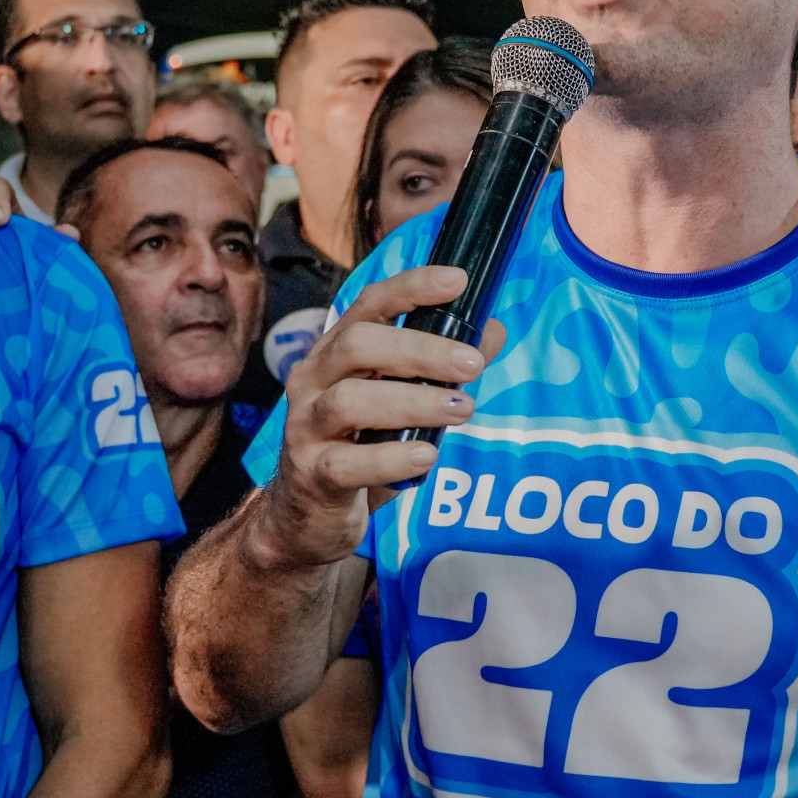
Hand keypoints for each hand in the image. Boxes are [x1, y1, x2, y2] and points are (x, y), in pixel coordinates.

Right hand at [256, 266, 504, 571]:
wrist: (307, 517)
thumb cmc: (360, 446)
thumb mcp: (401, 401)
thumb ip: (443, 367)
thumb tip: (492, 331)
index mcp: (337, 351)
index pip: (370, 304)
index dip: (412, 287)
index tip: (459, 280)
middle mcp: (314, 379)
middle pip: (358, 345)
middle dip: (420, 349)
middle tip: (472, 364)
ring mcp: (306, 427)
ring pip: (350, 401)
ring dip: (413, 402)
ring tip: (462, 409)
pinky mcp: (312, 475)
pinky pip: (347, 463)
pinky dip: (391, 458)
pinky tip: (425, 457)